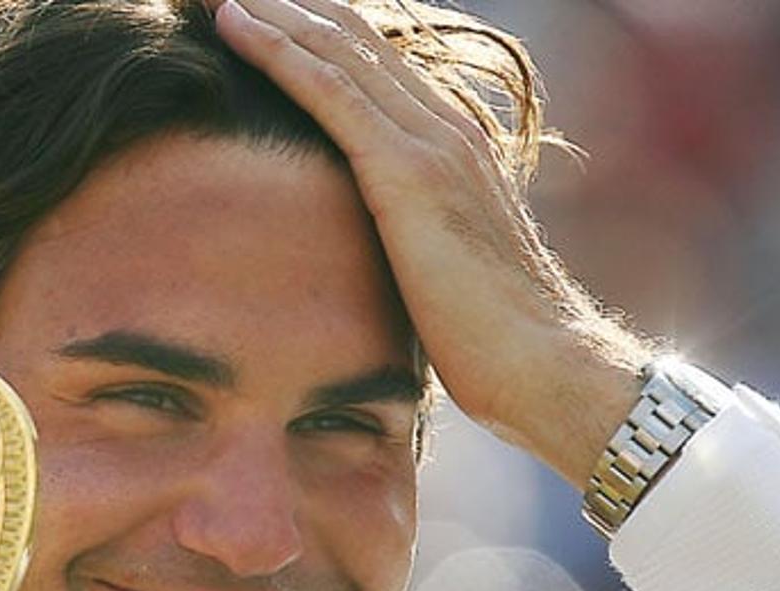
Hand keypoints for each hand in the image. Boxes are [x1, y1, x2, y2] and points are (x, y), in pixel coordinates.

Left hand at [211, 0, 645, 486]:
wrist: (544, 365)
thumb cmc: (492, 342)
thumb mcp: (442, 269)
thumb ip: (410, 239)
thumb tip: (370, 259)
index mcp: (458, 142)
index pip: (378, 62)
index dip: (321, 27)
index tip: (266, 8)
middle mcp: (450, 124)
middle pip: (356, 38)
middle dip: (293, 6)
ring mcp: (433, 142)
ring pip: (339, 49)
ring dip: (275, 12)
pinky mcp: (407, 171)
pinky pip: (330, 91)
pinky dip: (278, 51)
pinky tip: (235, 26)